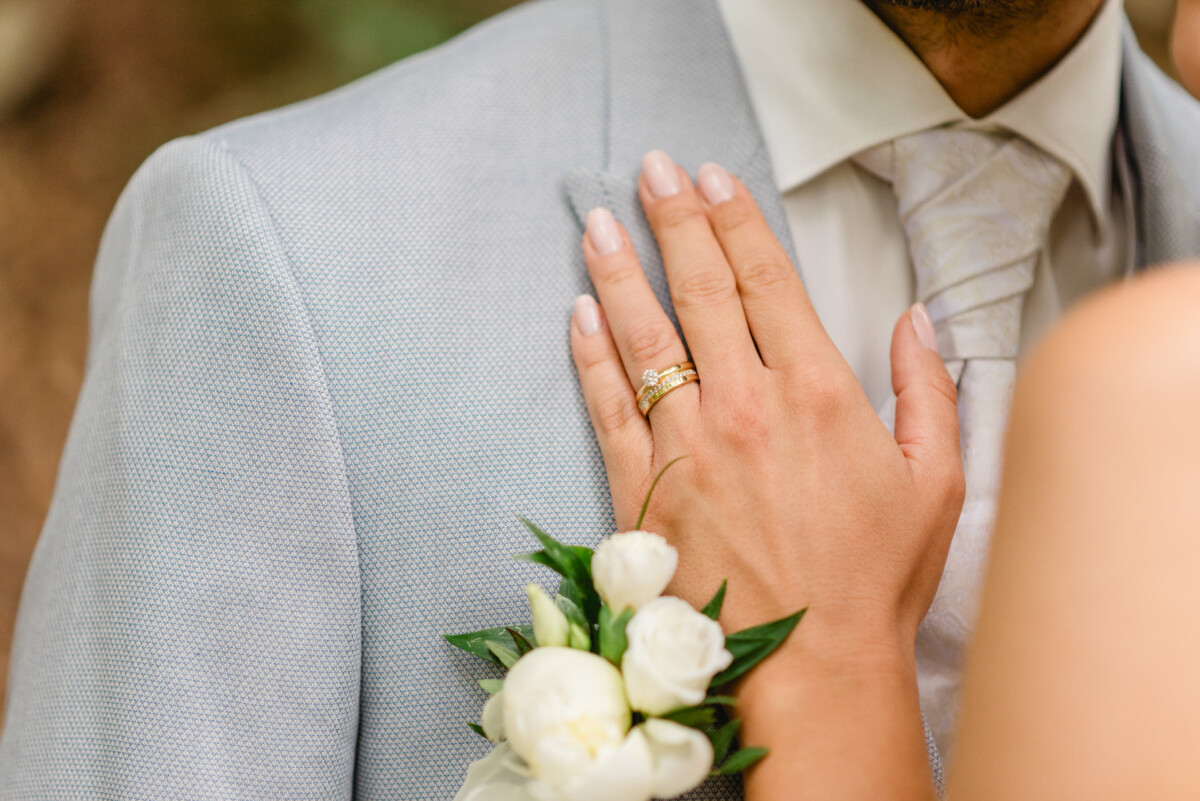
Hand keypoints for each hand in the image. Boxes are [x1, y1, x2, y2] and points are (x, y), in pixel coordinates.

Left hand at [569, 150, 964, 656]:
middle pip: (701, 290)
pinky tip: (579, 314)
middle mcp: (746, 406)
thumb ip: (928, 388)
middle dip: (673, 220)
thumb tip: (917, 319)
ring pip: (643, 337)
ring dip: (619, 272)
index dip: (735, 220)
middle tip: (649, 170)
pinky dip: (590, 357)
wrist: (813, 666)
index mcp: (818, 394)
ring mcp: (687, 447)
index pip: (767, 280)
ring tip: (597, 222)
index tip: (711, 178)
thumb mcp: (937, 478)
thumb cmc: (875, 577)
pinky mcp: (643, 490)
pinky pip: (608, 407)